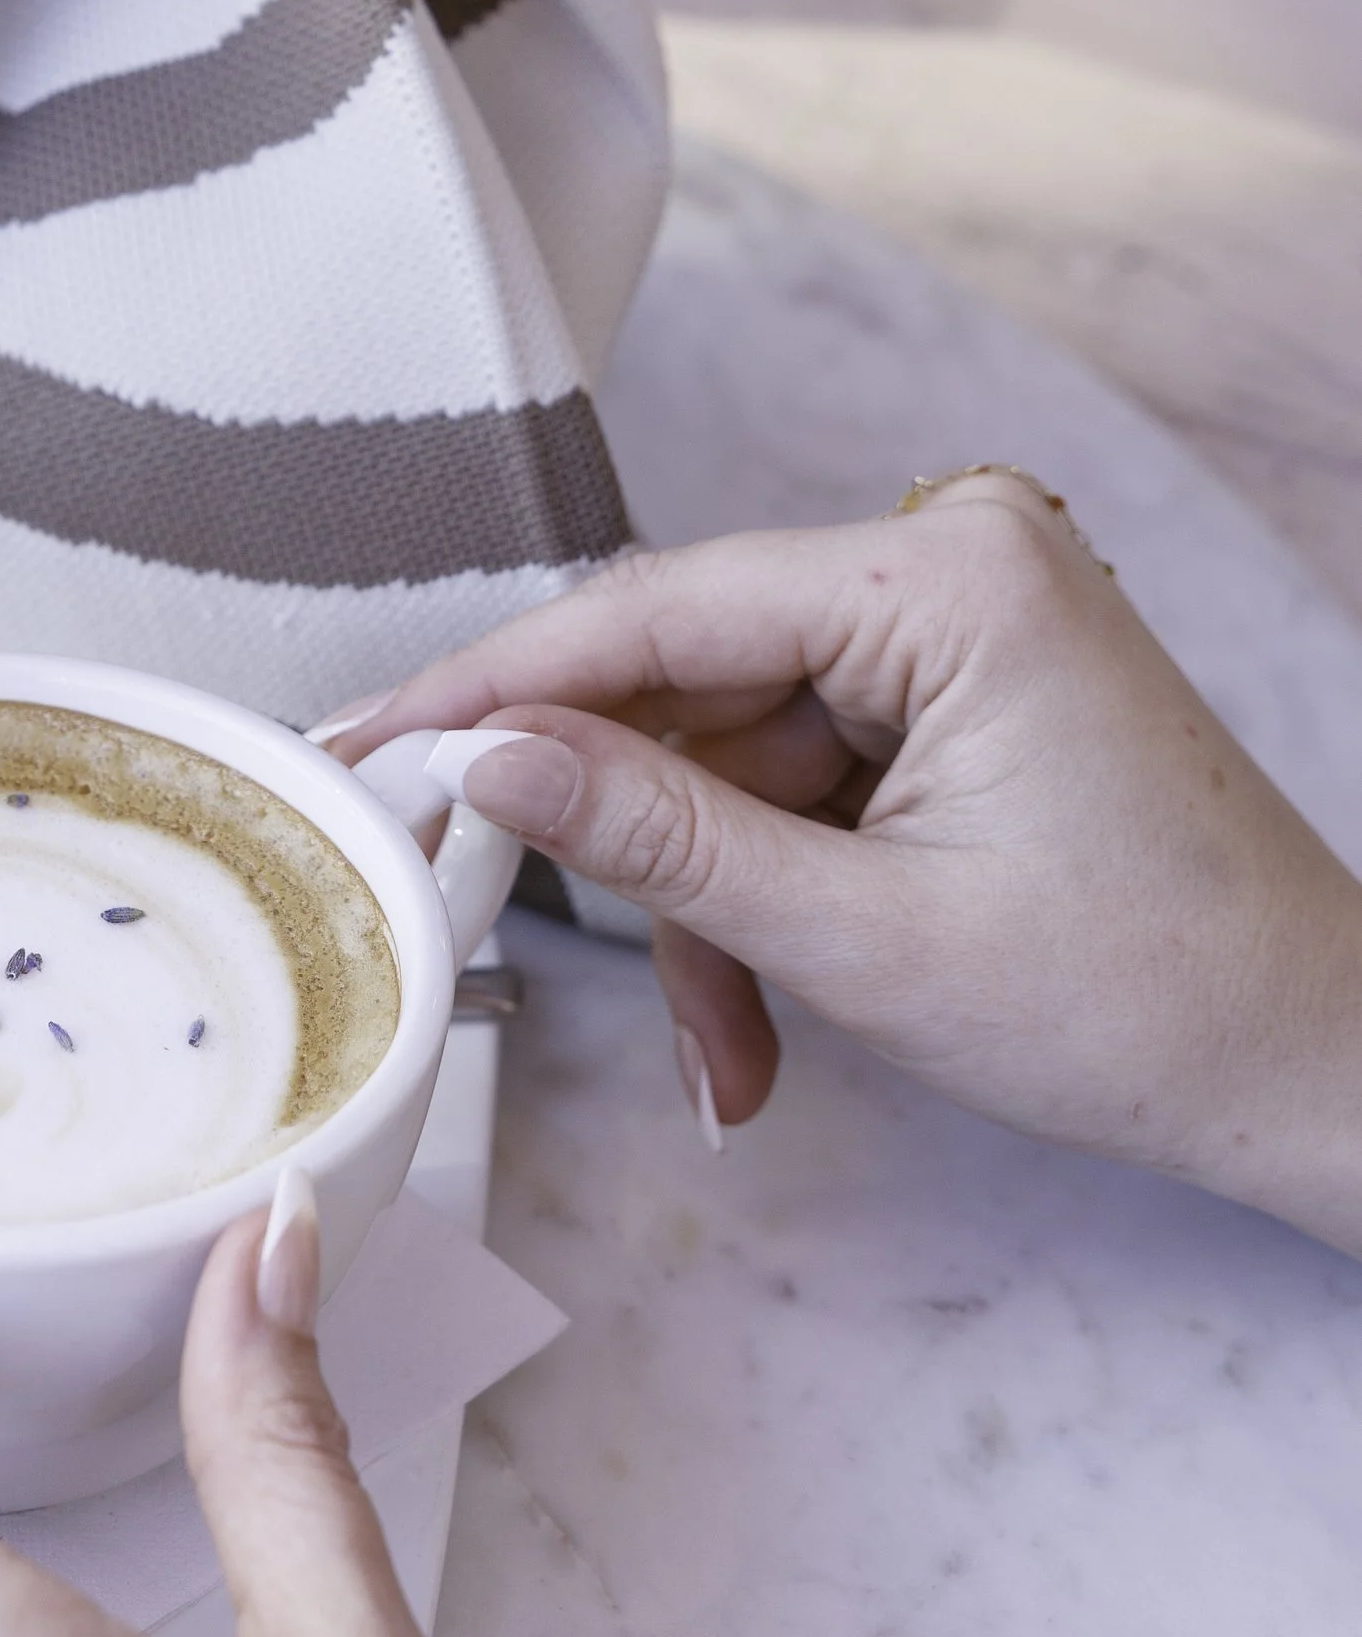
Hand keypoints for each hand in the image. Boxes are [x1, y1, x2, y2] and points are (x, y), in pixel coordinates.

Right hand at [334, 473, 1361, 1254]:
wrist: (1316, 1071)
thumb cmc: (1151, 1001)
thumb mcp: (866, 936)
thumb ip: (658, 840)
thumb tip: (487, 761)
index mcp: (945, 579)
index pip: (654, 608)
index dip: (494, 687)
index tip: (369, 743)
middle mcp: (946, 565)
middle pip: (682, 680)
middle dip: (617, 843)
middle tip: (470, 908)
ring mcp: (952, 628)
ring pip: (726, 750)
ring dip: (699, 906)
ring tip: (728, 1053)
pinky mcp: (952, 694)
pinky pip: (792, 776)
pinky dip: (761, 895)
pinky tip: (764, 1017)